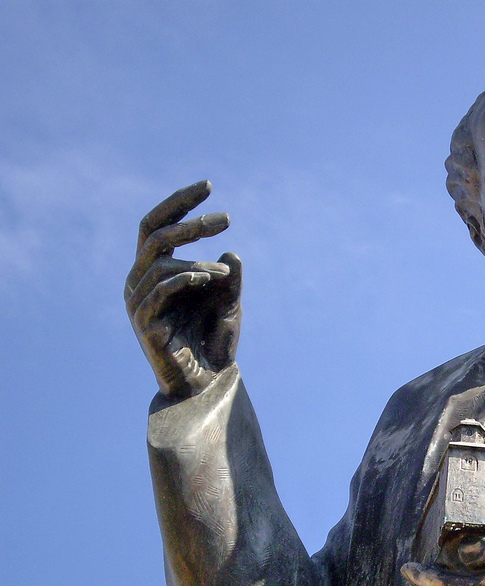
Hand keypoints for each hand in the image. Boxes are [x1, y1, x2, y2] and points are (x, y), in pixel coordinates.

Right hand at [125, 181, 240, 398]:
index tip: (209, 185)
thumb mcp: (227, 300)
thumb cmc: (215, 339)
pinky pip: (163, 289)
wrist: (209, 382)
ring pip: (163, 262)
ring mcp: (138, 303)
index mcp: (152, 271)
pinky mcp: (145, 323)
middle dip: (192, 223)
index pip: (157, 226)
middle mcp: (138, 282)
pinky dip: (188, 278)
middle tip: (228, 219)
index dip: (179, 203)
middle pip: (156, 236)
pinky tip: (212, 280)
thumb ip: (226, 276)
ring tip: (224, 274)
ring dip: (199, 262)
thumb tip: (229, 252)